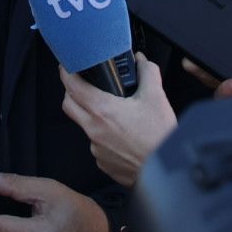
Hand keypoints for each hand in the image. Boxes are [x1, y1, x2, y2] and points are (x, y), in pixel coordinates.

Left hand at [59, 51, 175, 186]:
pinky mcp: (103, 161)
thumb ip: (147, 72)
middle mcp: (94, 130)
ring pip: (84, 126)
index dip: (66, 72)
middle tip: (83, 85)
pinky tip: (121, 134)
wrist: (165, 170)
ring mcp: (96, 148)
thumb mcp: (156, 97)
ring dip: (92, 116)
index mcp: (102, 110)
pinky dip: (104, 136)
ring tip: (113, 113)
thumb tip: (141, 61)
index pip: (72, 86)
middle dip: (72, 92)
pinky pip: (96, 144)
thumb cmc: (159, 138)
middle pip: (69, 105)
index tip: (67, 66)